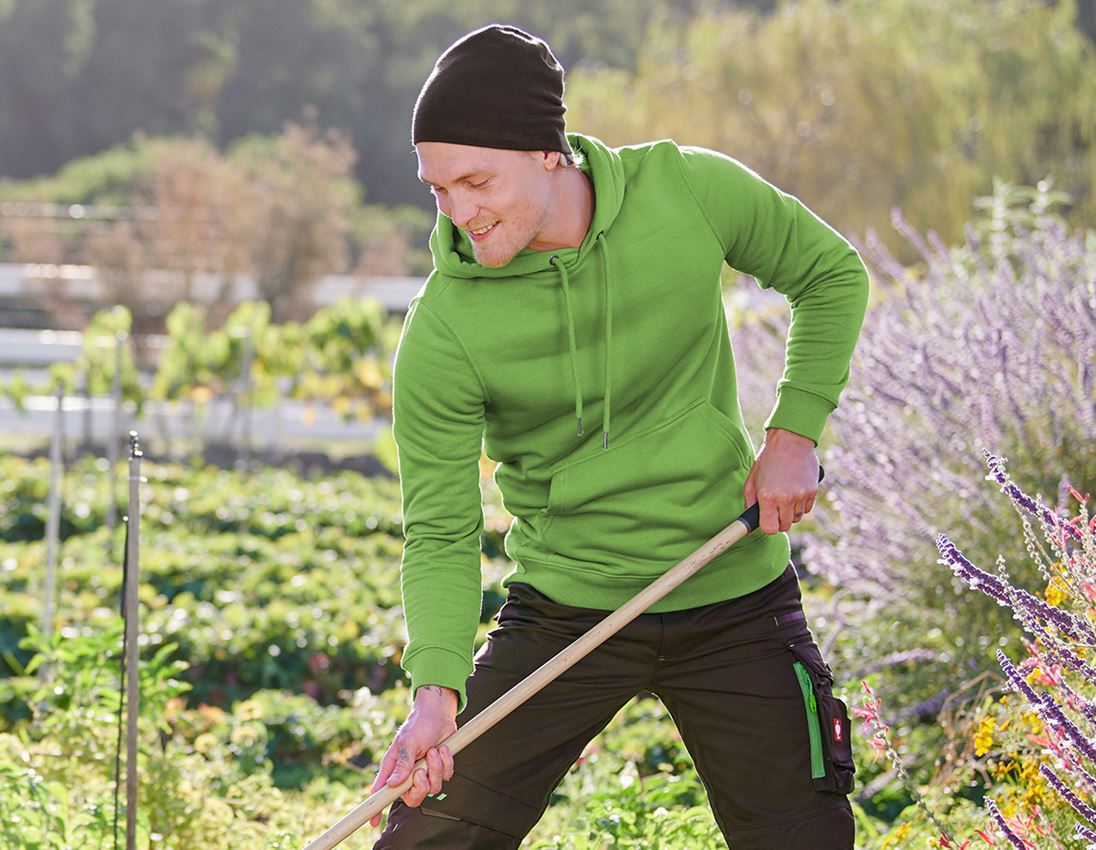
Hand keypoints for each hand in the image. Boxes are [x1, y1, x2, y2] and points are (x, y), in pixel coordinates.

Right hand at [368, 684, 457, 827]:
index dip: (376, 808)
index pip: (381, 792)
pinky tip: (443, 749)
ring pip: (432, 788)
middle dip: (420, 787)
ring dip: (435, 768)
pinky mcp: (439, 769)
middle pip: (412, 798)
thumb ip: (402, 764)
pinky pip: (446, 777)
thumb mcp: (408, 742)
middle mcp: (408, 774)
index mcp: (393, 768)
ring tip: (434, 751)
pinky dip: (446, 763)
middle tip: (421, 771)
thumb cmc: (419, 724)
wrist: (439, 714)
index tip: (373, 821)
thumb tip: (393, 784)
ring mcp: (424, 772)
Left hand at [742, 428, 818, 534]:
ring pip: (796, 518)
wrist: (790, 441)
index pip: (769, 529)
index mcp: (768, 496)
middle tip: (774, 506)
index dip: (767, 526)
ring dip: (789, 512)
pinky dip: (801, 505)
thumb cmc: (768, 459)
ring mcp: (801, 495)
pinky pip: (807, 510)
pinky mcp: (812, 492)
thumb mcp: (752, 479)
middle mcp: (785, 498)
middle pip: (784, 526)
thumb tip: (751, 518)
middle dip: (778, 520)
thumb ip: (750, 502)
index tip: (766, 520)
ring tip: (785, 495)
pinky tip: (795, 491)